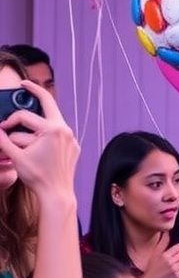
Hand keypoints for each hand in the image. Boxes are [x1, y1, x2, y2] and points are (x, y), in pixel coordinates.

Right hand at [0, 81, 78, 201]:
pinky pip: (59, 133)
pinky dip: (48, 133)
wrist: (56, 194)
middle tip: (24, 84)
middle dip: (35, 91)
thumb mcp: (16, 156)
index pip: (25, 116)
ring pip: (53, 120)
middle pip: (48, 102)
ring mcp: (71, 137)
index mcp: (51, 129)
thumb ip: (3, 140)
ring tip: (29, 117)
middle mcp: (64, 130)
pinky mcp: (73, 146)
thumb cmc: (37, 177)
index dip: (10, 121)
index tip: (2, 127)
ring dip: (40, 118)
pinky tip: (39, 137)